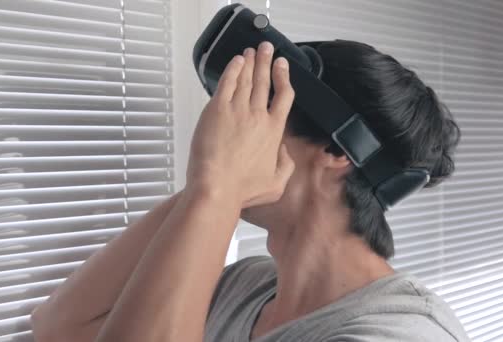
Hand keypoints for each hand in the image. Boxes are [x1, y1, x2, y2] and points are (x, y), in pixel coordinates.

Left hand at [186, 42, 295, 207]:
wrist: (217, 188)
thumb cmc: (243, 190)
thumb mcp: (277, 183)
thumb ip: (286, 165)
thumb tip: (283, 149)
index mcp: (274, 131)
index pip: (283, 96)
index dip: (283, 77)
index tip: (282, 65)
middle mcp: (258, 116)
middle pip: (264, 81)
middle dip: (266, 62)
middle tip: (267, 48)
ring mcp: (237, 110)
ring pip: (246, 79)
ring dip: (250, 62)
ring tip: (252, 50)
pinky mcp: (216, 110)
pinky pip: (227, 83)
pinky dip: (233, 69)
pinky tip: (236, 61)